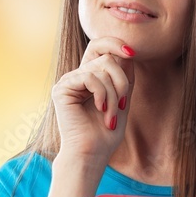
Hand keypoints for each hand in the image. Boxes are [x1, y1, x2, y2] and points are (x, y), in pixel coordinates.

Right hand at [51, 37, 134, 160]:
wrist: (92, 153)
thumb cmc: (106, 133)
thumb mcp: (122, 99)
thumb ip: (124, 77)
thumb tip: (128, 53)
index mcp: (89, 77)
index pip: (99, 47)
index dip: (115, 43)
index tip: (133, 53)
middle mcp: (77, 77)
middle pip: (105, 56)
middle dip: (122, 79)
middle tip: (123, 102)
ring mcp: (68, 82)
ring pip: (102, 68)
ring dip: (114, 94)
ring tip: (111, 114)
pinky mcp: (62, 88)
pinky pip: (91, 77)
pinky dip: (103, 94)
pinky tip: (101, 109)